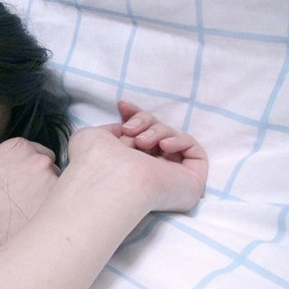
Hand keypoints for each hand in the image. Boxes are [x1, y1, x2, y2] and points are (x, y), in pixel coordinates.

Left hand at [67, 100, 207, 212]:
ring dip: (157, 132)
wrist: (112, 182)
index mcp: (129, 164)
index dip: (135, 116)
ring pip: (173, 138)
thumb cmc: (97, 163)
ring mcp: (172, 178)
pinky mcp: (191, 182)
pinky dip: (180, 140)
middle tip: (130, 130)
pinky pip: (193, 150)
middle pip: (157, 132)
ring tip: (140, 142)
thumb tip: (126, 124)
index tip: (122, 106)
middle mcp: (150, 172)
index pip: (140, 134)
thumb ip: (112, 130)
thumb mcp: (94, 138)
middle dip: (144, 122)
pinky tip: (164, 146)